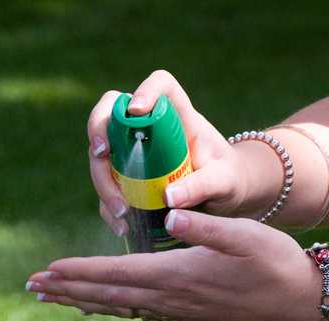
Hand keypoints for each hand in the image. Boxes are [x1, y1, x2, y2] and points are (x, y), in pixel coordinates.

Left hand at [26, 209, 319, 320]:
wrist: (303, 302)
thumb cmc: (277, 264)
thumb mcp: (246, 237)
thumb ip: (204, 227)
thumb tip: (170, 215)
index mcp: (179, 274)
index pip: (116, 274)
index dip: (79, 271)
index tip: (46, 271)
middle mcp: (173, 297)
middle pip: (109, 294)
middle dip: (69, 289)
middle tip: (33, 287)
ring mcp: (181, 309)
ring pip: (121, 306)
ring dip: (85, 300)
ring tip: (57, 298)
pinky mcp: (191, 312)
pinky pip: (140, 312)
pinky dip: (114, 308)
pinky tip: (107, 306)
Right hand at [88, 70, 249, 236]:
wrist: (226, 200)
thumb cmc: (229, 179)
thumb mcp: (224, 182)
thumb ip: (203, 185)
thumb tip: (168, 198)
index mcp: (180, 116)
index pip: (161, 85)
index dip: (145, 90)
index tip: (137, 111)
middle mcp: (150, 129)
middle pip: (113, 114)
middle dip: (99, 130)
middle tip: (101, 155)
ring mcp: (134, 153)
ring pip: (103, 154)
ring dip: (102, 179)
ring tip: (122, 211)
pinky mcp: (128, 179)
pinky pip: (108, 187)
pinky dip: (108, 206)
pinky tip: (122, 226)